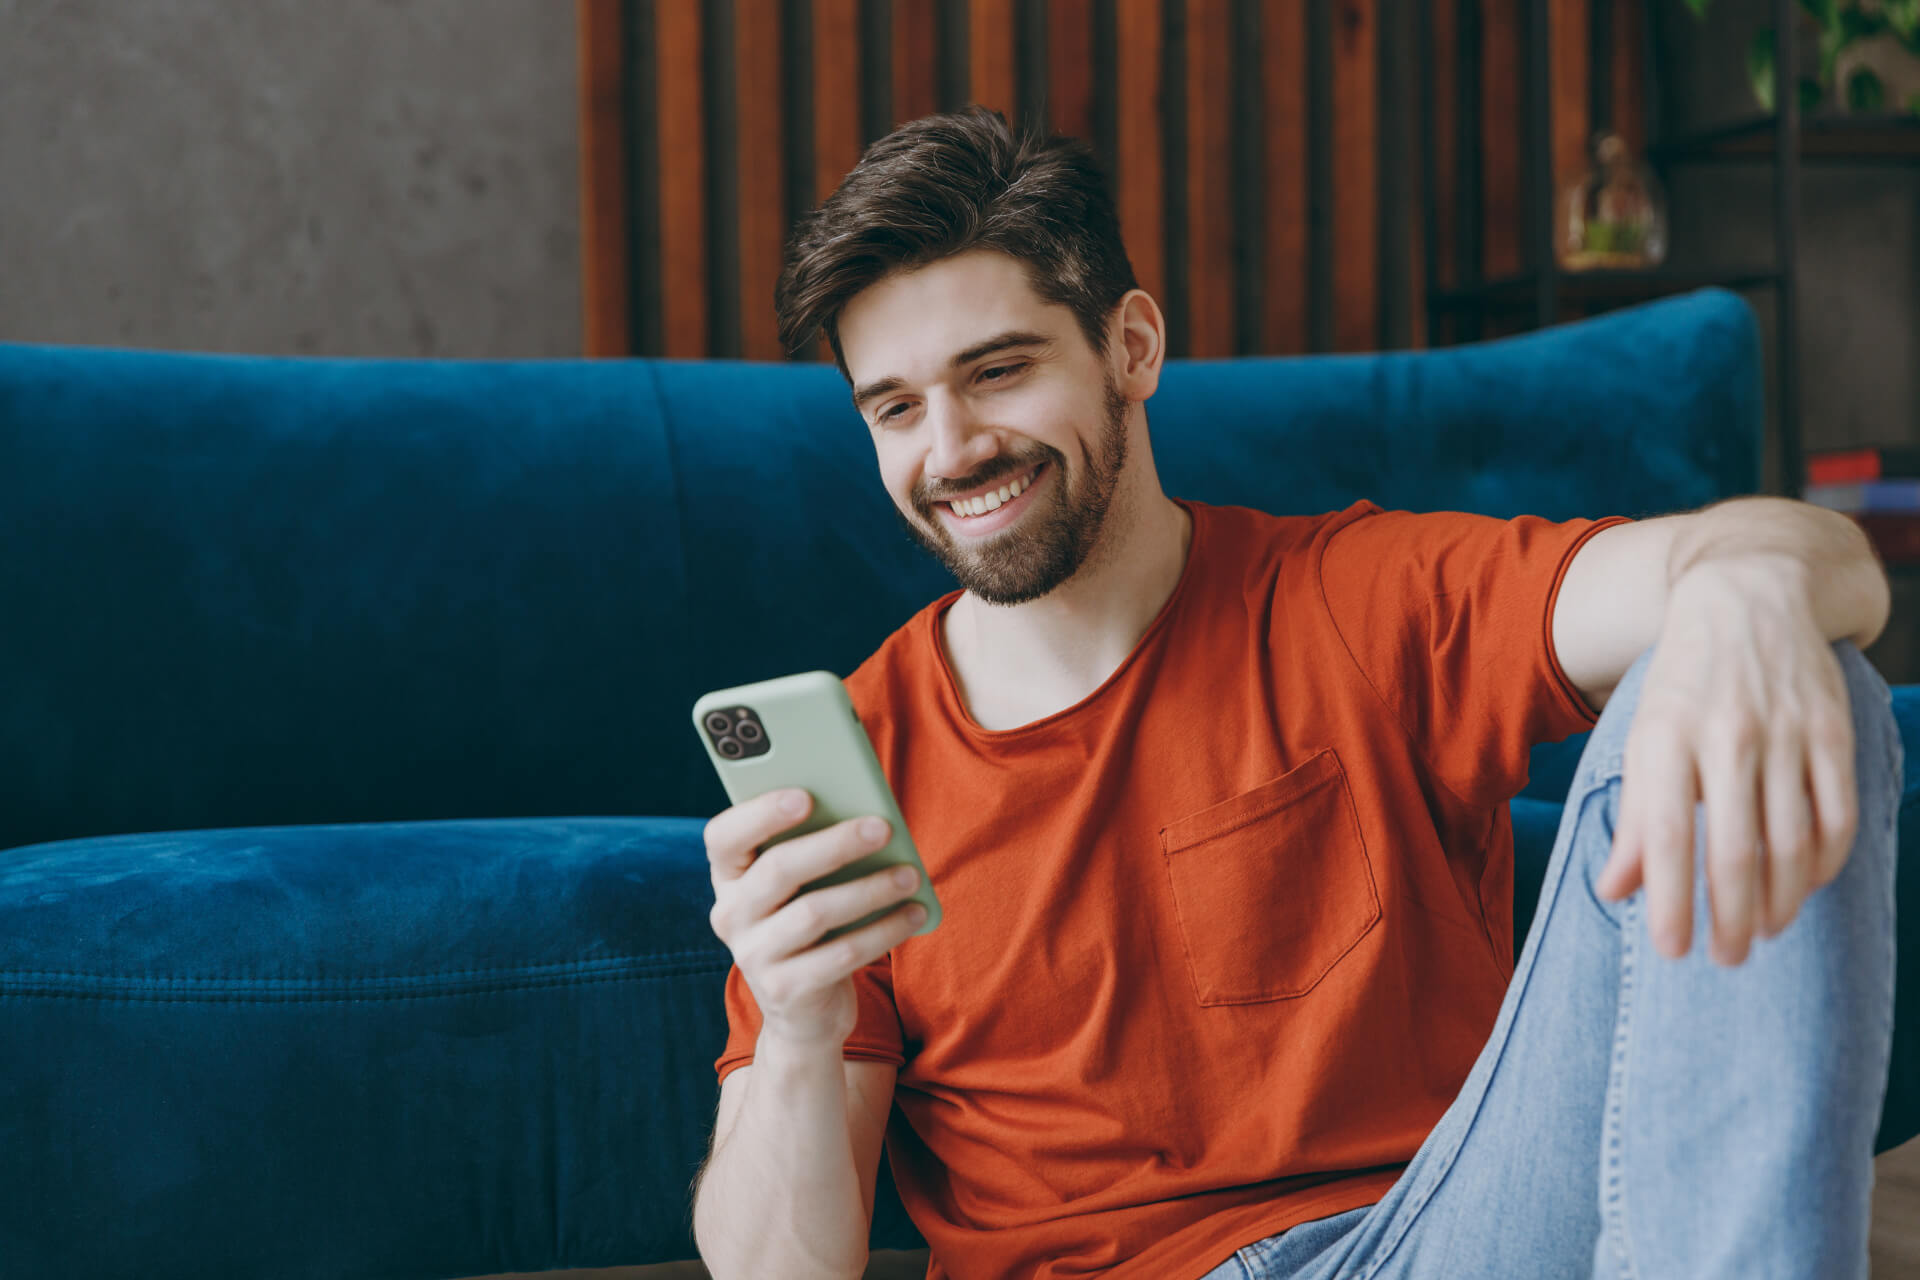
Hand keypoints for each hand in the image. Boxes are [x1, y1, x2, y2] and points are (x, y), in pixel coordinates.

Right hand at [704, 788, 926, 1046]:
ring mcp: (754, 956)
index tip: (805, 795)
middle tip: (882, 828)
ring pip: (814, 912)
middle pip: (778, 869)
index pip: (724, 837)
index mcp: (729, 877)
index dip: (760, 813)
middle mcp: (730, 915)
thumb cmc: (810, 928)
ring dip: (869, 889)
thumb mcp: (800, 890)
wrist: (803, 1014)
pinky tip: (913, 913)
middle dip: (835, 844)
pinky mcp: (786, 990)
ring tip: (910, 875)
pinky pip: (841, 954)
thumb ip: (814, 851)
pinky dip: (883, 930)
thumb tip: (867, 815)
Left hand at [1594, 558, 1858, 964]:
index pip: (1668, 838)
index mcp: (1665, 740)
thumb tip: (1615, 892)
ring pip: (1792, 841)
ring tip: (1764, 931)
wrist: (1747, 596)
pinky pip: (1837, 813)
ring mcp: (1784, 733)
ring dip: (1781, 901)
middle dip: (1731, 918)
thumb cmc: (1683, 684)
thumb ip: (1633, 818)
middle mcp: (1724, 737)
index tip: (1675, 951)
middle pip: (1735, 850)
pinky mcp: (1831, 730)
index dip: (1670, 902)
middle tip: (1728, 959)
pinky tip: (1806, 887)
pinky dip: (1825, 863)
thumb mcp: (1643, 740)